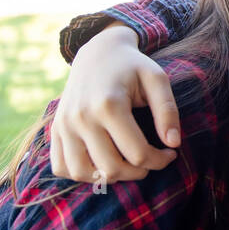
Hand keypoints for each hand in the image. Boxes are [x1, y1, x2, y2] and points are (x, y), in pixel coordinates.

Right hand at [50, 25, 181, 182]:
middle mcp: (81, 117)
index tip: (170, 153)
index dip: (160, 160)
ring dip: (109, 178)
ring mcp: (64, 124)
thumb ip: (167, 110)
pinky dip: (81, 173)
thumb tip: (173, 144)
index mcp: (109, 105)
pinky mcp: (55, 129)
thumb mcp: (157, 79)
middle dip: (138, 172)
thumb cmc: (132, 66)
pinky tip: (101, 164)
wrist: (98, 52)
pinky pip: (61, 167)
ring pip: (83, 174)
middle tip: (150, 160)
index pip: (137, 153)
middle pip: (111, 168)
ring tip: (126, 164)